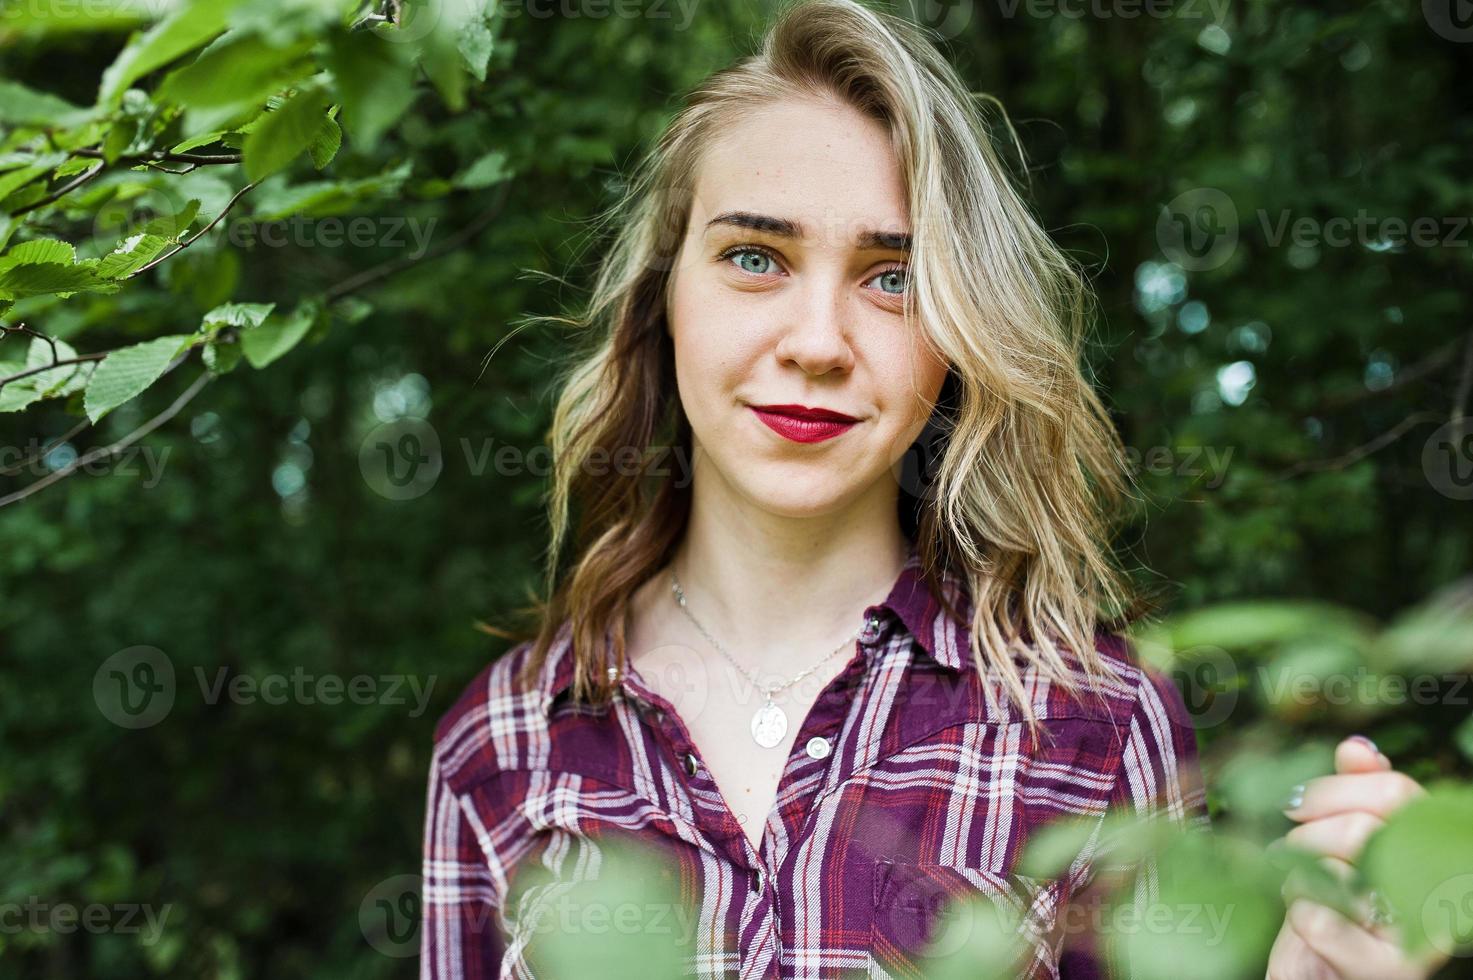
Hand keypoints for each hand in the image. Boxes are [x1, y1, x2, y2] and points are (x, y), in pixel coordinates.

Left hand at [1264, 735, 1448, 979]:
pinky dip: (1298, 916)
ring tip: (1305, 891)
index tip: (1296, 802)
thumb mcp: (1343, 846)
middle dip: (1308, 835)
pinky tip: (1309, 926)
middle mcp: (1440, 891)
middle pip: (1362, 828)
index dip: (1337, 789)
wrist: (1322, 972)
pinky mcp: (1387, 970)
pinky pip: (1317, 919)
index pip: (1397, 792)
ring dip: (1299, 879)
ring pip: (1335, 873)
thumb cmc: (1335, 903)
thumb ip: (1355, 796)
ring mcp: (1420, 936)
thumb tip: (1357, 747)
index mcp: (1434, 849)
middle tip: (1291, 850)